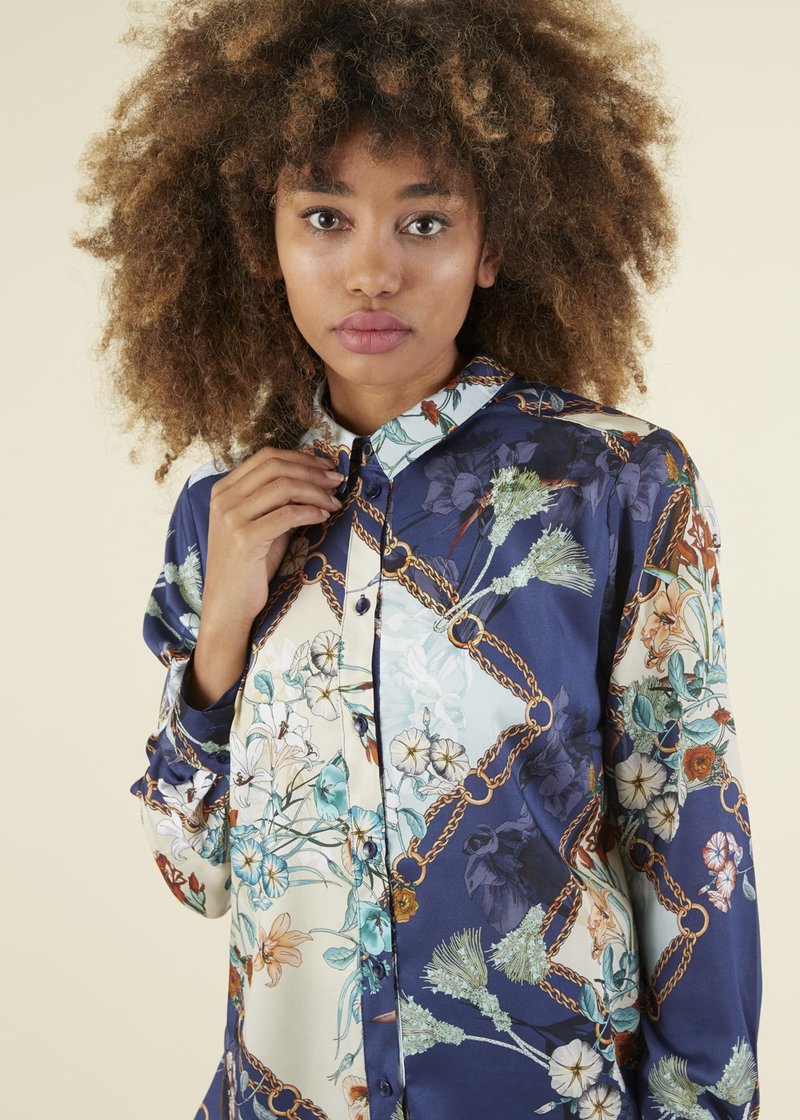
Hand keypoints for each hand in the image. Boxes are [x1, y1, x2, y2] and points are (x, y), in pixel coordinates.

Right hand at [202, 445, 343, 632]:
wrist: (229, 603)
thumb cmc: (249, 565)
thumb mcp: (260, 524)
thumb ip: (277, 501)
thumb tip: (316, 481)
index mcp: (224, 489)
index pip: (266, 457)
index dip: (300, 457)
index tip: (325, 465)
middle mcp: (224, 499)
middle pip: (276, 467)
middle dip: (312, 471)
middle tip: (336, 480)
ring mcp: (231, 518)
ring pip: (284, 487)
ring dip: (316, 492)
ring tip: (334, 501)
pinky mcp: (244, 539)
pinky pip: (287, 514)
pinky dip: (311, 511)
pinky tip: (323, 516)